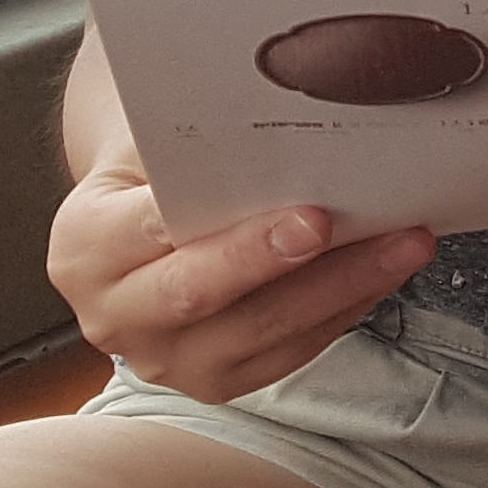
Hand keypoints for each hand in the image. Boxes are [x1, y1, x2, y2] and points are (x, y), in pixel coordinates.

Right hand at [47, 122, 432, 404]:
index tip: (306, 212)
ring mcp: (165, 360)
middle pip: (203, 294)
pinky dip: (344, 309)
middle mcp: (113, 317)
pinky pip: (291, 352)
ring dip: (342, 285)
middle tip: (348, 225)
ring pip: (262, 332)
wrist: (133, 230)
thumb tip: (277, 105)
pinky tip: (385, 270)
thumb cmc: (150, 173)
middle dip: (284, 262)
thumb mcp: (146, 144)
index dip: (233, 232)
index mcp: (83, 249)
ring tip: (403, 241)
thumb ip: (190, 139)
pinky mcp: (217, 382)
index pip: (157, 235)